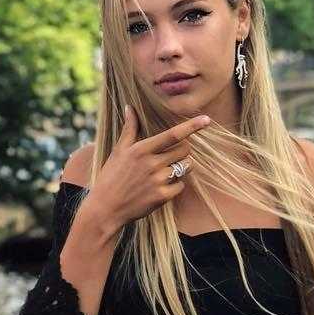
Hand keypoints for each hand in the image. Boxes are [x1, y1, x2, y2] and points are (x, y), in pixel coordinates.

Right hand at [85, 107, 212, 232]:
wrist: (106, 207)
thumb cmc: (111, 177)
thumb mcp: (119, 151)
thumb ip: (129, 129)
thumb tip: (129, 107)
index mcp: (141, 149)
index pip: (173, 135)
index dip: (191, 126)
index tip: (207, 119)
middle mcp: (152, 163)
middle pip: (184, 150)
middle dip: (183, 150)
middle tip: (173, 155)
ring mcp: (158, 181)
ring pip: (185, 168)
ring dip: (182, 167)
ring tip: (166, 170)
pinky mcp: (162, 197)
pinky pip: (180, 186)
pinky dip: (176, 185)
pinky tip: (162, 187)